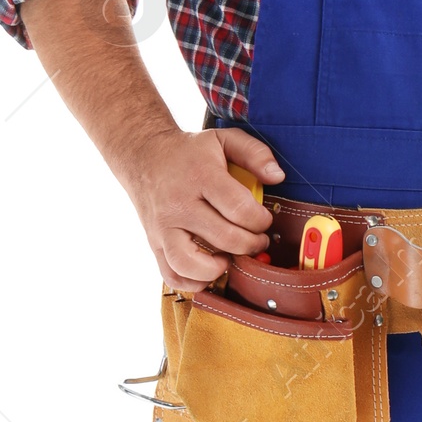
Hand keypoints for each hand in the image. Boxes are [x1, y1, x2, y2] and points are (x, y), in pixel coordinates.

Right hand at [120, 124, 282, 292]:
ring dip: (220, 268)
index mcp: (200, 176)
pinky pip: (172, 275)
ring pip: (191, 264)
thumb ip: (255, 153)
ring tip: (230, 257)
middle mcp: (179, 204)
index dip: (261, 220)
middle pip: (225, 238)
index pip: (239, 208)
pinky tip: (209, 269)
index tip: (263, 219)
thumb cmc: (190, 152)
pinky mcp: (155, 243)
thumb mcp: (223, 138)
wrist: (144, 155)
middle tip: (257, 239)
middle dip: (251, 244)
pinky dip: (194, 282)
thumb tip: (277, 177)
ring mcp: (163, 227)